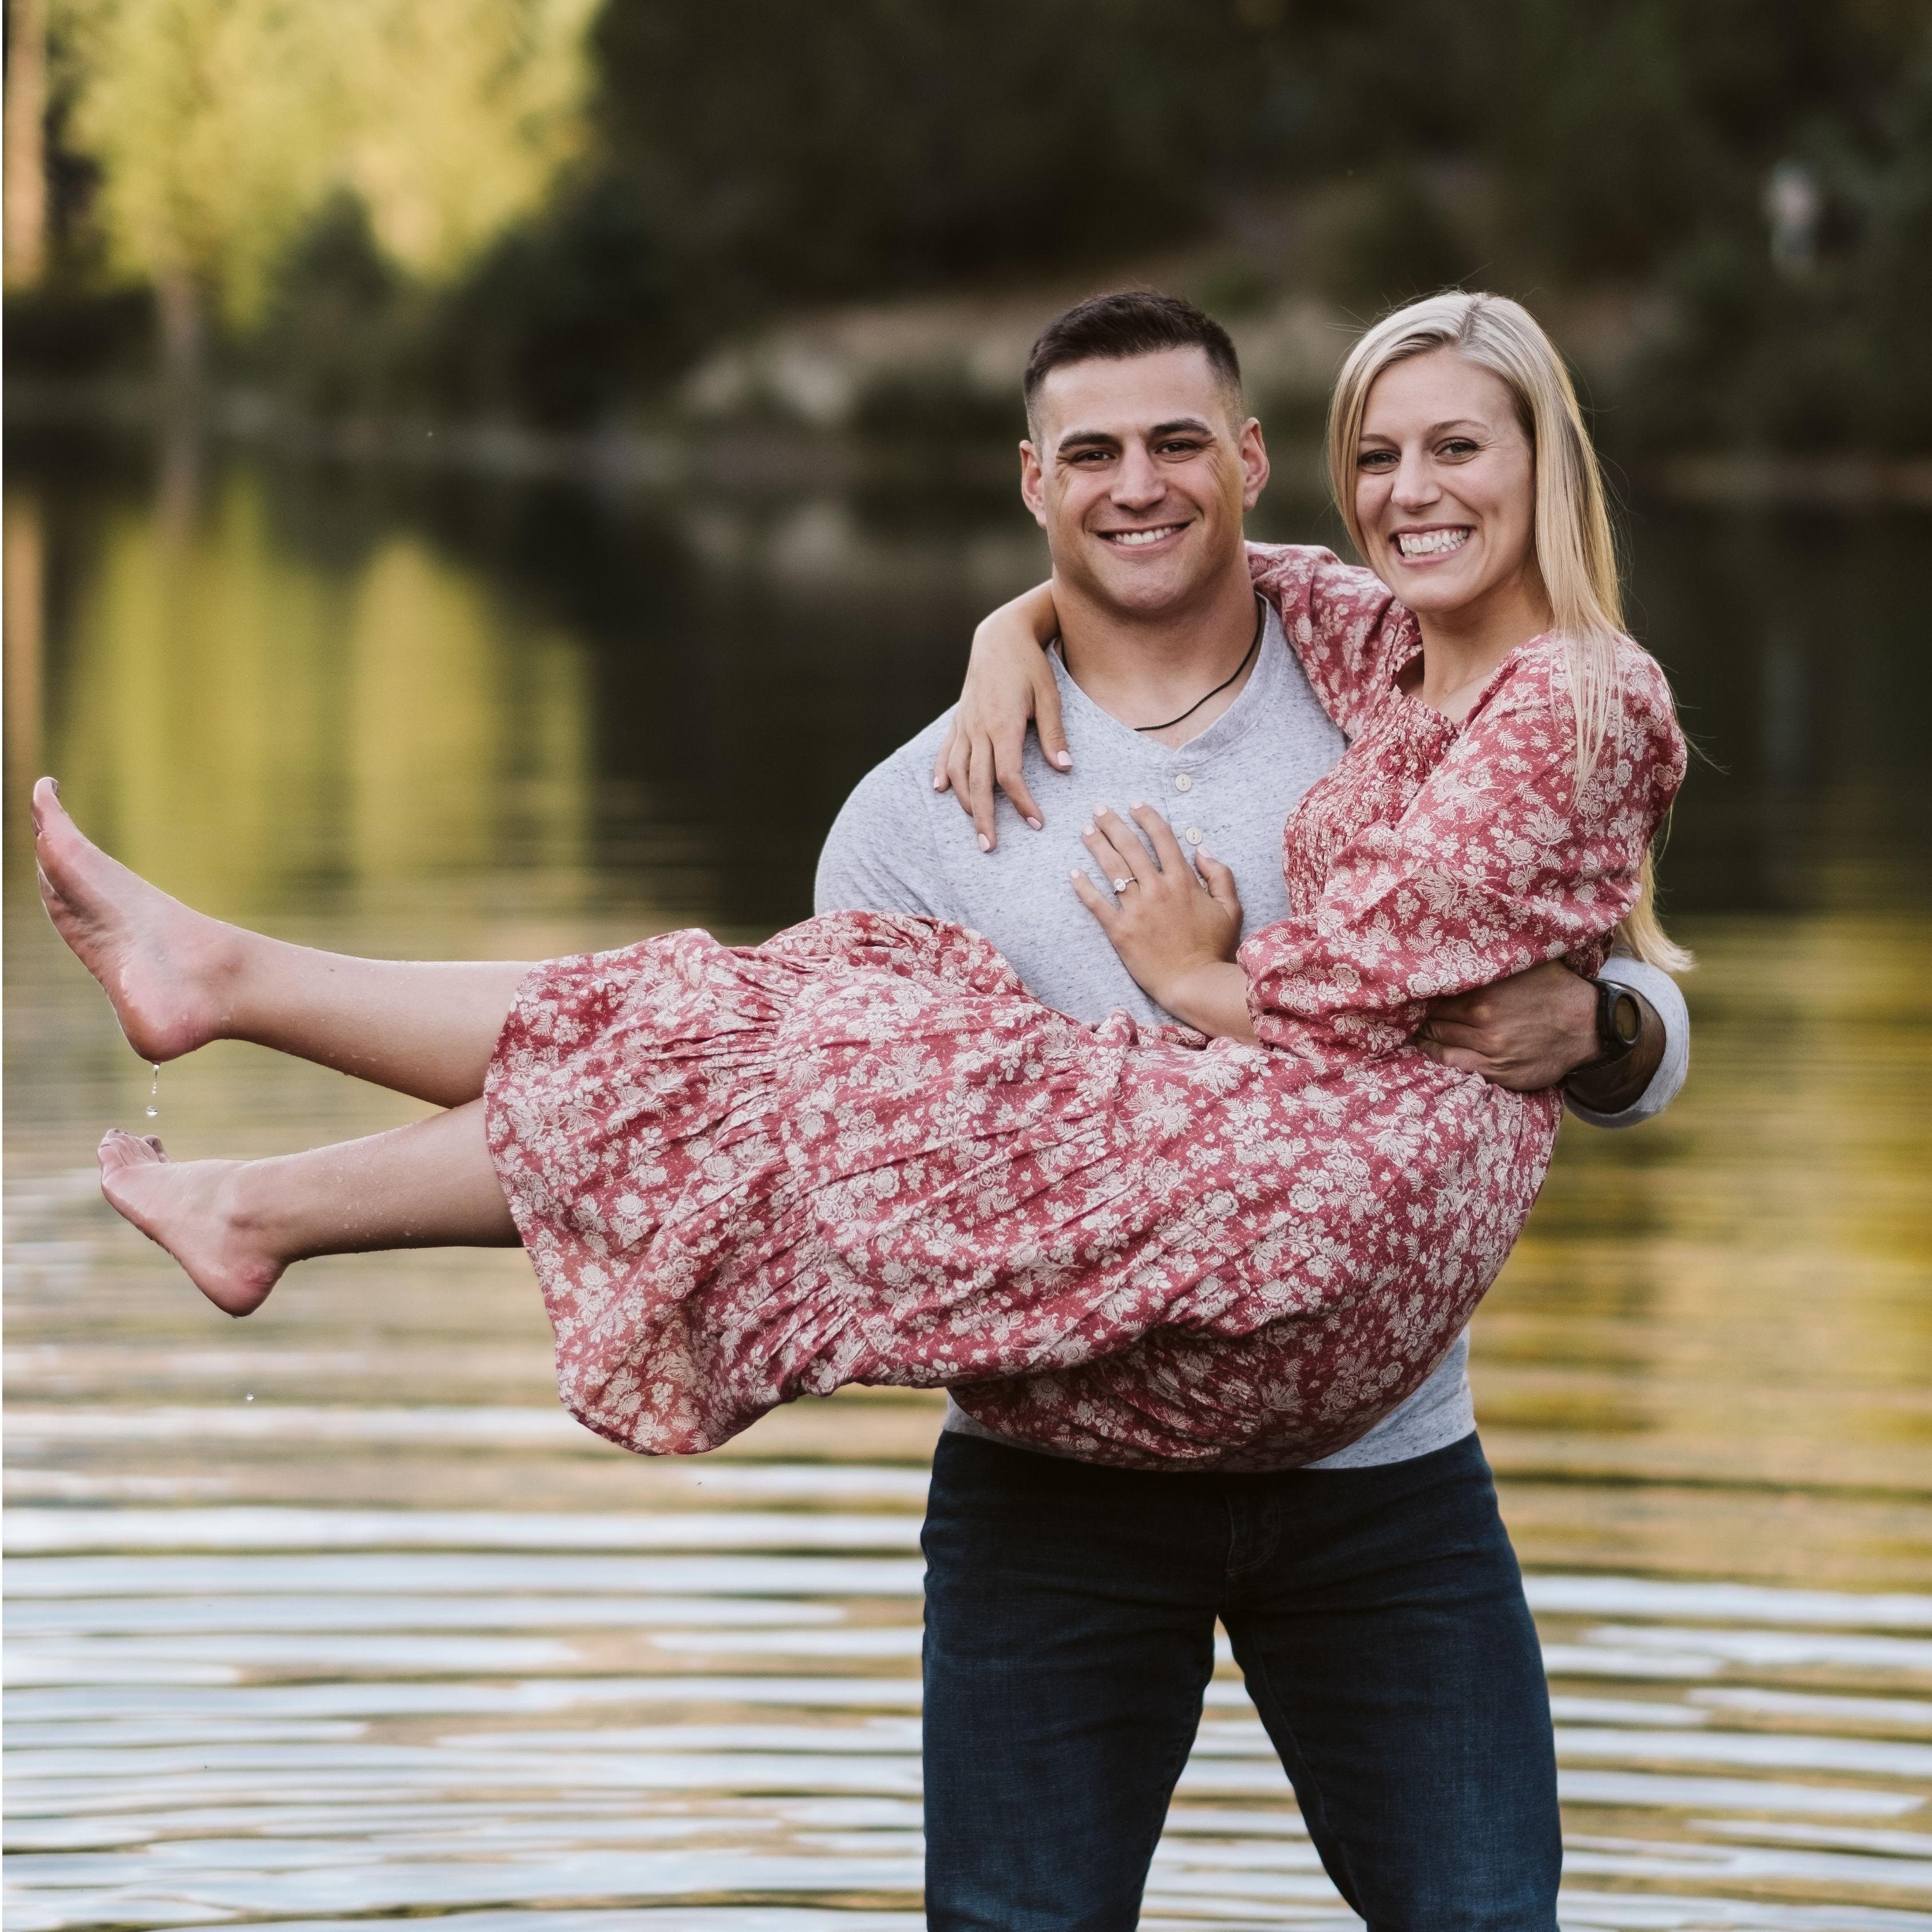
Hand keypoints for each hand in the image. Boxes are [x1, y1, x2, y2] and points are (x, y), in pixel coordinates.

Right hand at [933, 582, 1068, 850]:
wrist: (1000, 636)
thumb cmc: (1030, 665)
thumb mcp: (1050, 696)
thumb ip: (1054, 733)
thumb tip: (1064, 767)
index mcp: (1004, 725)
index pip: (1008, 775)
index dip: (1021, 802)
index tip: (1035, 822)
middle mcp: (978, 728)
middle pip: (977, 783)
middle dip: (983, 818)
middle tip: (989, 847)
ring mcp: (964, 724)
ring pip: (957, 772)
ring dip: (964, 802)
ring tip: (974, 825)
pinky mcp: (958, 719)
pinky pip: (945, 751)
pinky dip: (942, 772)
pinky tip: (940, 790)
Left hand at [1070, 806, 1250, 1036]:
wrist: (1195, 983)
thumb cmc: (1215, 948)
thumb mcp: (1230, 909)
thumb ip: (1219, 876)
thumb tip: (1201, 851)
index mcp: (1183, 881)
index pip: (1162, 838)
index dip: (1147, 817)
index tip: (1135, 804)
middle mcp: (1157, 889)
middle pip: (1131, 847)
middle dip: (1113, 824)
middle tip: (1099, 809)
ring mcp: (1136, 910)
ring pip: (1112, 869)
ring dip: (1097, 846)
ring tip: (1085, 831)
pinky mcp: (1120, 931)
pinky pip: (1097, 904)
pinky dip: (1083, 887)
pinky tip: (1073, 873)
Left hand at [1414, 959, 1597, 1090]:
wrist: (1588, 1026)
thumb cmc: (1555, 989)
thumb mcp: (1524, 965)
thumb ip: (1490, 960)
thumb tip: (1461, 940)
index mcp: (1484, 995)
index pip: (1434, 997)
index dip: (1420, 996)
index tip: (1408, 994)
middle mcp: (1483, 1023)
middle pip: (1433, 1021)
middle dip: (1418, 1018)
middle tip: (1402, 1015)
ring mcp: (1490, 1051)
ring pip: (1439, 1045)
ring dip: (1423, 1038)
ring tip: (1413, 1032)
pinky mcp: (1498, 1072)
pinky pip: (1455, 1065)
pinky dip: (1438, 1057)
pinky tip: (1429, 1050)